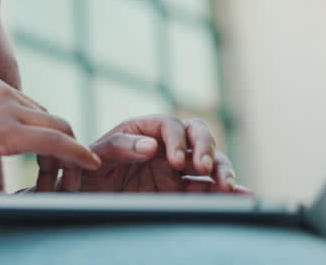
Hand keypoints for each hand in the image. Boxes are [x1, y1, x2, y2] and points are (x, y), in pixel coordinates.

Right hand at [0, 79, 100, 179]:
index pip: (38, 112)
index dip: (51, 140)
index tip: (54, 165)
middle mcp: (6, 93)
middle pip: (53, 119)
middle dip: (67, 148)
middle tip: (69, 178)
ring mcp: (7, 109)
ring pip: (59, 129)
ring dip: (72, 156)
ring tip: (74, 181)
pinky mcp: (6, 131)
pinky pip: (55, 142)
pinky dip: (75, 154)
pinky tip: (86, 165)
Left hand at [34, 115, 251, 193]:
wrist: (81, 201)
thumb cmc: (83, 173)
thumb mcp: (93, 156)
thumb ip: (118, 147)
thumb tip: (151, 145)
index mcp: (143, 130)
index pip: (169, 125)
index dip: (176, 140)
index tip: (175, 161)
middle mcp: (164, 146)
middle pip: (197, 135)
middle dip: (205, 148)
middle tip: (202, 168)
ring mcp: (176, 170)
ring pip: (209, 162)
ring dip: (221, 170)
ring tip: (226, 186)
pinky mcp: (182, 192)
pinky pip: (209, 189)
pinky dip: (228, 192)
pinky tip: (245, 196)